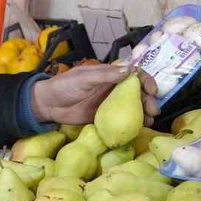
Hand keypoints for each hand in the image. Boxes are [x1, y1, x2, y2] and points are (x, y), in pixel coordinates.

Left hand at [30, 64, 159, 125]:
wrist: (47, 104)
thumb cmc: (64, 86)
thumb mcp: (84, 78)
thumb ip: (105, 75)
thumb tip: (129, 70)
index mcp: (110, 75)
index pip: (135, 75)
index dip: (146, 81)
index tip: (153, 91)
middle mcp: (113, 89)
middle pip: (137, 93)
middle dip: (148, 101)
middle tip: (153, 111)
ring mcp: (109, 104)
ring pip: (132, 108)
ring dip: (143, 114)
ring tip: (149, 122)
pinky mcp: (103, 118)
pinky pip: (120, 121)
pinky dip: (130, 124)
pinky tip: (137, 130)